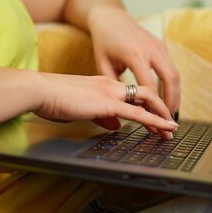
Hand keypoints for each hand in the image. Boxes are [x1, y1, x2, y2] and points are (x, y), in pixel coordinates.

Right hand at [33, 73, 177, 138]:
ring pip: (147, 101)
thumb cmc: (53, 98)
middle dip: (161, 108)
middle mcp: (112, 85)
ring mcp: (111, 92)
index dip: (147, 105)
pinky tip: (163, 128)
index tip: (156, 116)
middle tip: (170, 124)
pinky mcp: (107, 103)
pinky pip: (137, 113)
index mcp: (104, 84)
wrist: (40, 90)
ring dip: (161, 116)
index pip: (132, 93)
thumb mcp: (81, 107)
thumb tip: (115, 126)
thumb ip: (100, 115)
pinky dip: (153, 120)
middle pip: (146, 94)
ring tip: (171, 129)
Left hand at [87, 5, 180, 115]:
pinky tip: (168, 96)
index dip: (152, 105)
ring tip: (171, 111)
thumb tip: (121, 109)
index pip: (149, 86)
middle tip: (169, 119)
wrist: (110, 17)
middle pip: (171, 79)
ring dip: (176, 93)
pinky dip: (172, 83)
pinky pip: (171, 67)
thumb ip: (114, 86)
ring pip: (175, 73)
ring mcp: (159, 46)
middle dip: (172, 100)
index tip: (151, 120)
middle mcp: (151, 49)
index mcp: (135, 54)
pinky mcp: (162, 45)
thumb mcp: (103, 64)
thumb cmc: (103, 42)